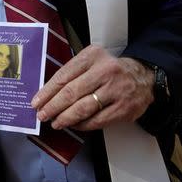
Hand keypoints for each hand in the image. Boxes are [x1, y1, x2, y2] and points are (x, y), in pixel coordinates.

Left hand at [31, 45, 153, 130]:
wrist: (144, 77)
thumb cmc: (111, 70)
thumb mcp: (92, 62)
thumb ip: (72, 73)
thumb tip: (47, 94)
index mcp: (93, 56)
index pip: (64, 76)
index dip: (47, 92)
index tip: (36, 102)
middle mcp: (105, 71)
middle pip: (71, 92)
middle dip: (53, 106)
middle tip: (42, 115)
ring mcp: (116, 90)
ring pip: (83, 108)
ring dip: (65, 118)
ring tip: (55, 122)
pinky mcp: (123, 108)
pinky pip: (96, 120)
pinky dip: (82, 125)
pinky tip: (73, 125)